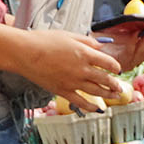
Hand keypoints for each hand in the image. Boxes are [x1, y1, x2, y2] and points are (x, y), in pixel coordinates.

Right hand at [8, 27, 122, 101]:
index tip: (117, 69)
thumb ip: (87, 42)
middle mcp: (82, 69)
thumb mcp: (69, 36)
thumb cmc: (44, 41)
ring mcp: (73, 82)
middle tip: (119, 86)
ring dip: (108, 94)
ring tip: (114, 95)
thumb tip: (101, 47)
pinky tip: (98, 108)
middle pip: (105, 79)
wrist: (25, 53)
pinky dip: (91, 107)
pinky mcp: (63, 91)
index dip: (115, 67)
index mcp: (85, 53)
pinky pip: (81, 102)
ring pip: (97, 92)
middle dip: (115, 84)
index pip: (108, 63)